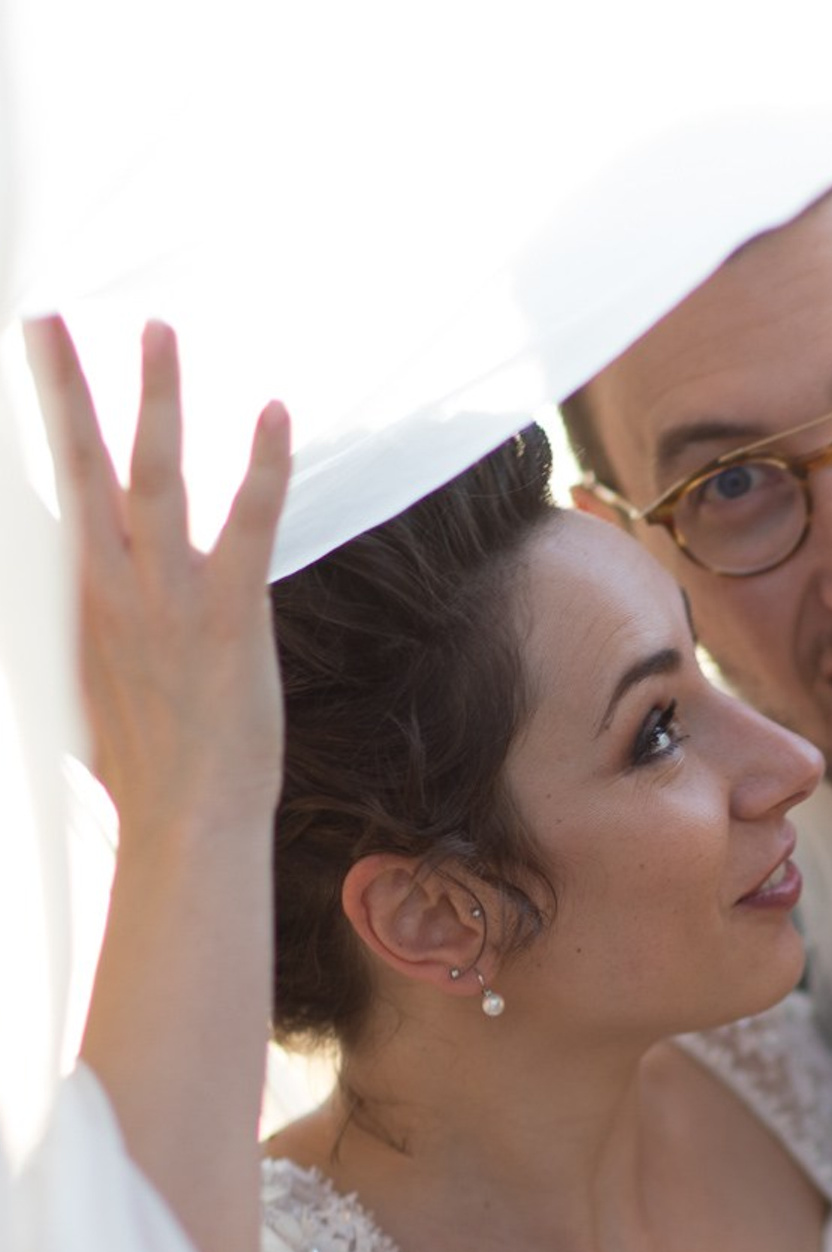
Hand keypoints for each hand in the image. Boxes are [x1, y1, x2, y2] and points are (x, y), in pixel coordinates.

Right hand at [25, 318, 290, 838]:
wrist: (185, 821)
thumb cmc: (143, 771)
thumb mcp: (80, 698)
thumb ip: (74, 645)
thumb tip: (70, 621)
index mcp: (71, 604)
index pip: (40, 499)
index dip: (30, 440)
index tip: (26, 373)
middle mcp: (107, 588)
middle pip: (74, 464)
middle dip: (61, 386)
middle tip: (43, 316)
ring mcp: (166, 597)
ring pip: (153, 474)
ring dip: (155, 397)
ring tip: (157, 328)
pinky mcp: (228, 613)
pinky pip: (249, 521)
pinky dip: (262, 464)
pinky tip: (273, 413)